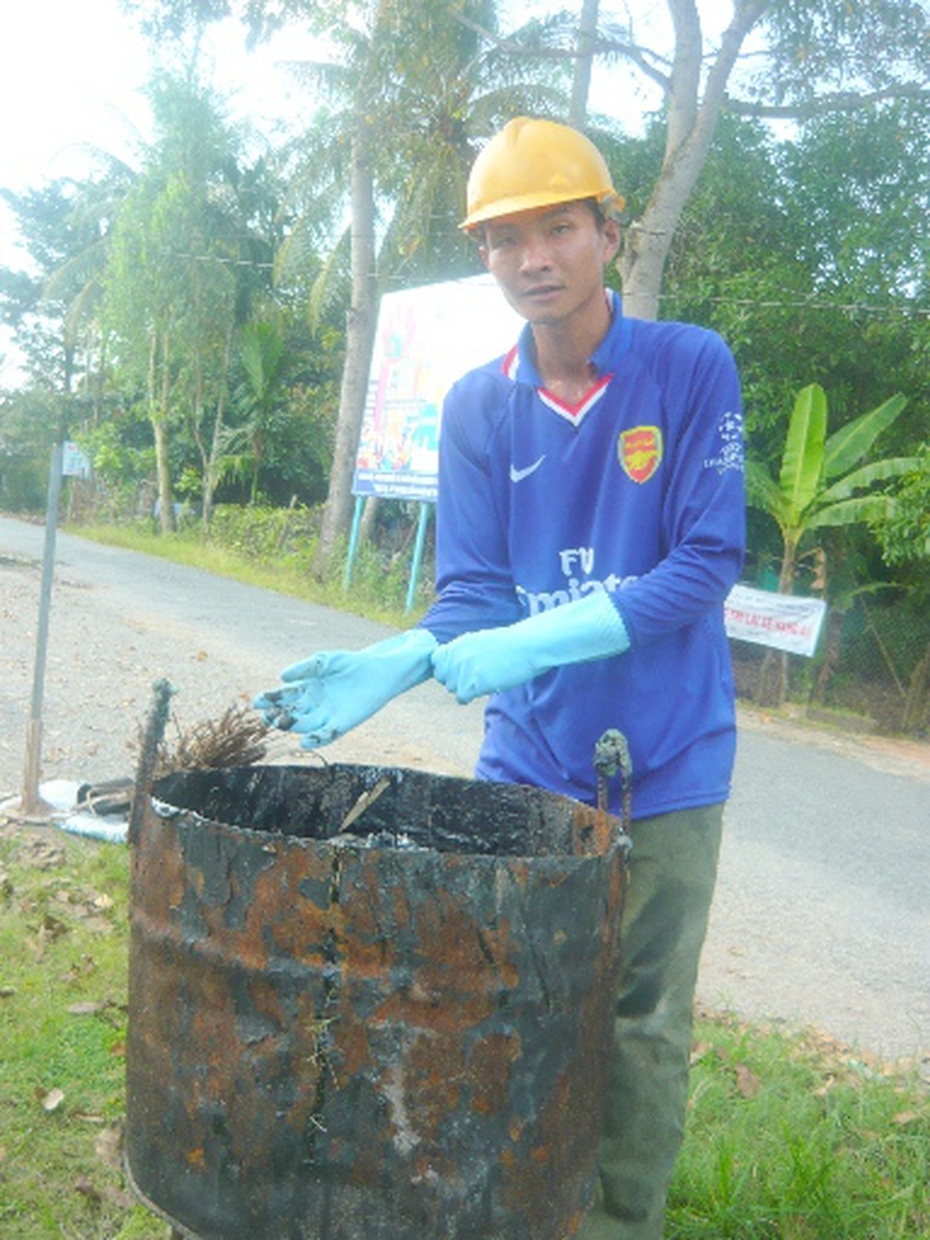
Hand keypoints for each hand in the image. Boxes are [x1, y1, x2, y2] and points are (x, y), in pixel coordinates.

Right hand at [254, 629, 436, 746]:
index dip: (269, 700)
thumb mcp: (326, 661)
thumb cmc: (351, 663)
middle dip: (276, 715)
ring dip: (292, 727)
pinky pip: (326, 735)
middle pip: (289, 713)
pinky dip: (316, 739)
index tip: (256, 702)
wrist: (379, 670)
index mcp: (306, 688)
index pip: (283, 696)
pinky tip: (304, 741)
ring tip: (280, 723)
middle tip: (265, 716)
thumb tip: (281, 677)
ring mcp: (326, 716)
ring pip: (304, 725)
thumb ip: (306, 667)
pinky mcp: (343, 725)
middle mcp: (313, 705)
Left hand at [431, 591, 629, 703]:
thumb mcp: (480, 640)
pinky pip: (461, 697)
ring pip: (452, 689)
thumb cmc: (510, 645)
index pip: (436, 661)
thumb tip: (452, 666)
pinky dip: (470, 697)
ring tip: (483, 681)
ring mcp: (464, 669)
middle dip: (455, 680)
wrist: (528, 647)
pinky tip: (485, 687)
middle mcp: (457, 655)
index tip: (460, 670)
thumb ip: (463, 652)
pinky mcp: (474, 682)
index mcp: (459, 643)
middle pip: (442, 678)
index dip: (446, 668)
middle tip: (475, 678)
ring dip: (464, 689)